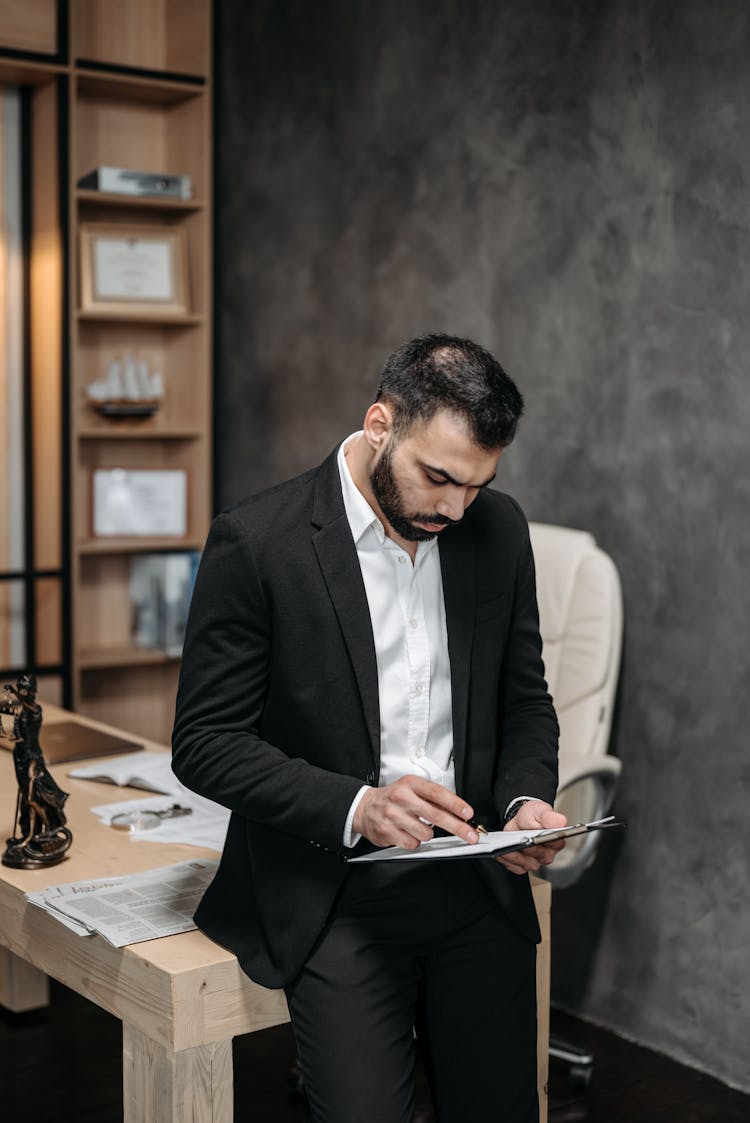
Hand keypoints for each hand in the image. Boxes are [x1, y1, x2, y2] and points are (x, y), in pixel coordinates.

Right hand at [352, 775, 479, 849]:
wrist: (364, 807)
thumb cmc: (393, 798)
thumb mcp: (412, 789)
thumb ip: (433, 798)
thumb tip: (458, 812)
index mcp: (410, 784)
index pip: (437, 793)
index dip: (455, 804)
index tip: (468, 814)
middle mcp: (402, 798)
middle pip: (436, 815)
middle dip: (458, 828)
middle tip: (471, 835)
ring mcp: (393, 815)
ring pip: (426, 834)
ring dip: (426, 834)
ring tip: (416, 826)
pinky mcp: (387, 832)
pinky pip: (413, 844)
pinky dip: (413, 841)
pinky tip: (406, 832)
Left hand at [495, 799, 566, 874]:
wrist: (522, 819)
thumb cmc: (533, 816)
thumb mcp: (540, 810)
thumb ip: (549, 817)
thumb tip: (561, 821)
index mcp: (556, 841)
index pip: (555, 843)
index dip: (545, 840)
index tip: (535, 837)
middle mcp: (547, 854)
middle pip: (539, 855)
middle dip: (528, 848)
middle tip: (519, 841)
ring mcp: (535, 861)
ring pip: (526, 864)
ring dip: (515, 855)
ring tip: (506, 846)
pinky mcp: (522, 866)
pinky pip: (515, 867)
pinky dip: (507, 859)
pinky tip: (501, 852)